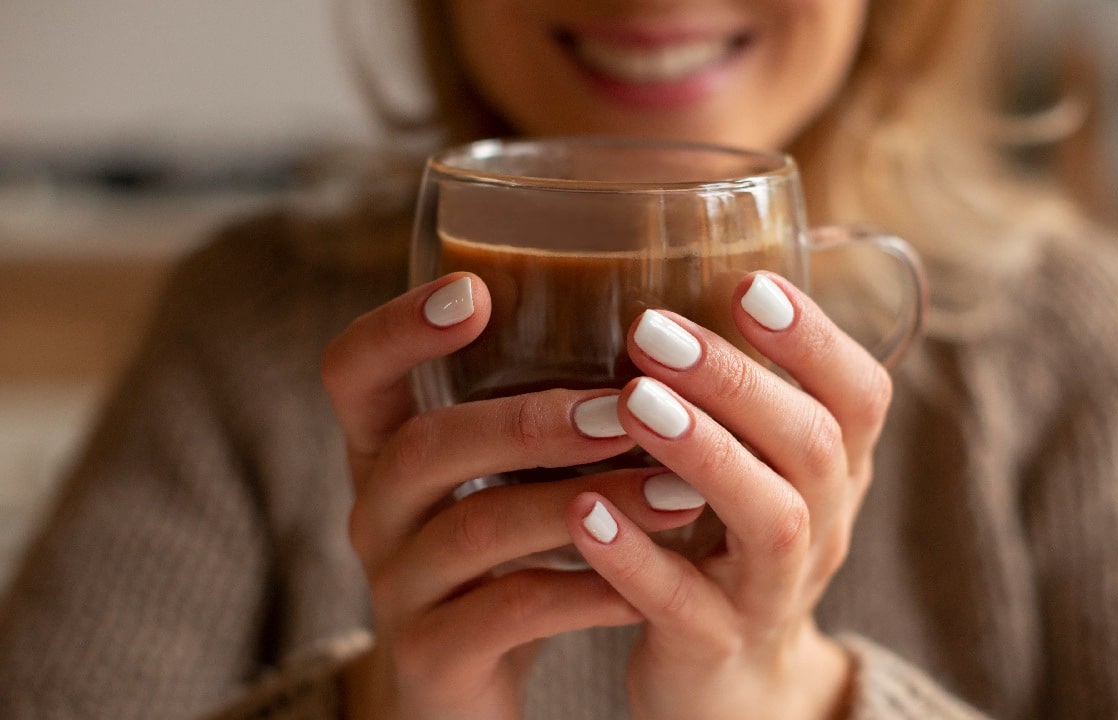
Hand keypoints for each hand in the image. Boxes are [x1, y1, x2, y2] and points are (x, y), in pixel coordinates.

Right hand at [321, 273, 703, 718]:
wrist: (465, 691)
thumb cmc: (504, 555)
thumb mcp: (502, 478)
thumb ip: (539, 413)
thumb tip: (657, 329)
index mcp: (385, 449)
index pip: (352, 371)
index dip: (398, 327)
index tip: (475, 290)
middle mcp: (377, 511)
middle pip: (423, 447)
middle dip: (528, 421)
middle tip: (624, 412)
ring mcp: (397, 587)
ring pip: (476, 529)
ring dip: (582, 504)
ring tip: (676, 494)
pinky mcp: (432, 656)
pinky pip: (510, 613)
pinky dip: (587, 592)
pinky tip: (649, 582)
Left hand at [565, 273, 891, 719]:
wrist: (733, 684)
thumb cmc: (729, 543)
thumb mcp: (757, 466)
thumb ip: (741, 390)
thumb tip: (691, 261)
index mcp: (833, 469)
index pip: (859, 394)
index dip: (815, 338)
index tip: (749, 281)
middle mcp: (821, 524)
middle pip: (812, 445)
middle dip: (738, 380)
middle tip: (652, 328)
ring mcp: (773, 591)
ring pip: (769, 520)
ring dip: (703, 452)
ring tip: (631, 401)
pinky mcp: (715, 647)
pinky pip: (686, 606)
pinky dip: (637, 557)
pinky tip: (584, 511)